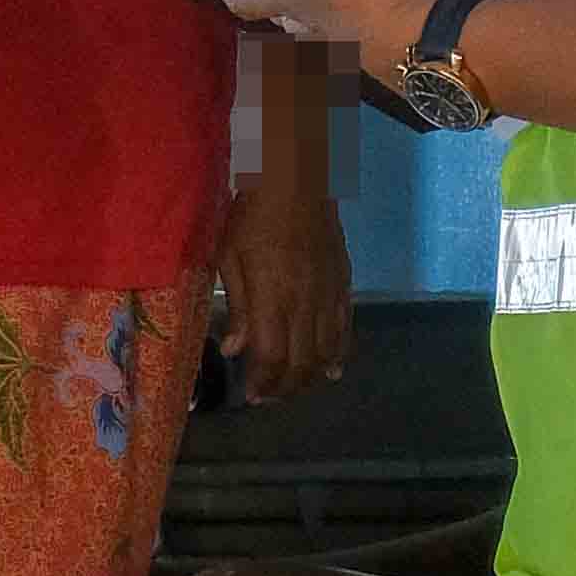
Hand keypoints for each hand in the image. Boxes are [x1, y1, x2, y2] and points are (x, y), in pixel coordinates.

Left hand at [215, 155, 352, 403]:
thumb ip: (236, 306)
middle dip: (285, 388)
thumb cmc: (252, 213)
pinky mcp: (343, 283)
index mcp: (272, 298)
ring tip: (295, 387)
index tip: (252, 395)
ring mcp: (328, 295)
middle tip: (270, 397)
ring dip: (311, 376)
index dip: (264, 383)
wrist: (297, 178)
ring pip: (326, 351)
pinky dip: (340, 354)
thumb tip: (234, 350)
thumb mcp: (229, 256)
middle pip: (301, 362)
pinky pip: (345, 328)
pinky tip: (333, 370)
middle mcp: (305, 304)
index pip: (272, 357)